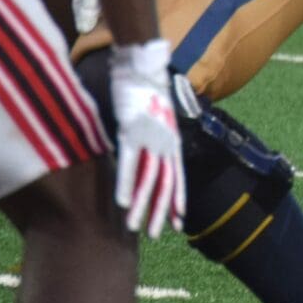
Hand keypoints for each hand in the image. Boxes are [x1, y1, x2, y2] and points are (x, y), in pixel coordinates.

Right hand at [109, 40, 185, 237]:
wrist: (146, 66)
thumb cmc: (149, 92)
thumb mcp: (159, 119)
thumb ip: (156, 139)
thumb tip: (149, 155)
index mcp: (174, 142)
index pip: (179, 178)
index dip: (178, 201)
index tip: (180, 223)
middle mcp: (166, 144)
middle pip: (166, 185)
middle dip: (162, 212)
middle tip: (159, 235)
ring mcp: (151, 140)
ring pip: (148, 179)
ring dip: (142, 206)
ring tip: (136, 228)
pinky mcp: (132, 133)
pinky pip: (129, 163)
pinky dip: (126, 183)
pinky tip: (122, 202)